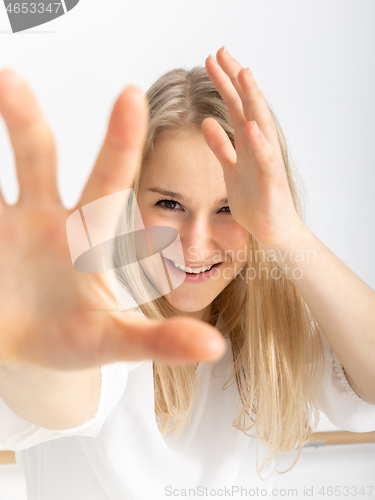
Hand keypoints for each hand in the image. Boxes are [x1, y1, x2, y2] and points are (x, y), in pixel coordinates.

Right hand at [0, 70, 225, 369]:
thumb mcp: (115, 339)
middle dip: (25, 122)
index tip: (132, 94)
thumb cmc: (74, 337)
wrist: (25, 351)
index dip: (121, 142)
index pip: (109, 181)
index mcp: (88, 233)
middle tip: (11, 79)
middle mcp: (47, 216)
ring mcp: (6, 224)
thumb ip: (161, 340)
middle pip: (38, 160)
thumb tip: (217, 348)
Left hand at [202, 47, 304, 250]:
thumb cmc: (255, 200)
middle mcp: (259, 147)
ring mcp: (267, 162)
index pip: (235, 106)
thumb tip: (206, 121)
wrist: (273, 230)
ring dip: (252, 100)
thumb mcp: (232, 169)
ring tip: (244, 74)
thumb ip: (221, 146)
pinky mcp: (271, 183)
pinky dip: (259, 143)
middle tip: (221, 51)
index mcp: (247, 143)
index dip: (225, 82)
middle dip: (235, 79)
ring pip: (260, 125)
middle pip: (247, 106)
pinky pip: (265, 161)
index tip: (211, 59)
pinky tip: (251, 126)